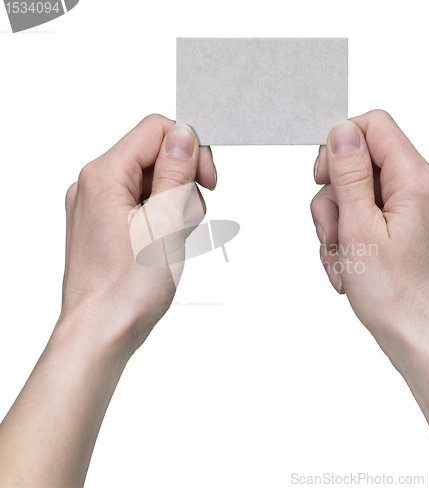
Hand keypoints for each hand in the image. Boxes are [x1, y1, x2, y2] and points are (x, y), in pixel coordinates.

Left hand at [61, 114, 216, 353]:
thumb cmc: (127, 290)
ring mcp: (98, 206)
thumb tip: (183, 136)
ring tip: (174, 239)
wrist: (102, 331)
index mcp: (103, 176)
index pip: (155, 130)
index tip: (207, 180)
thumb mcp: (164, 224)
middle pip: (155, 157)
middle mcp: (94, 186)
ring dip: (175, 204)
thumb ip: (174, 173)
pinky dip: (162, 218)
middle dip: (183, 183)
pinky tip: (164, 244)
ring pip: (152, 182)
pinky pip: (142, 204)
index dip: (190, 149)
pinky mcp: (106, 224)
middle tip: (188, 218)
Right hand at [310, 110, 428, 364]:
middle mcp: (428, 190)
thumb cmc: (397, 297)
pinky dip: (357, 237)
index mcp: (418, 181)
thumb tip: (342, 131)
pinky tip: (352, 266)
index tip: (323, 180)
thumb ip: (349, 173)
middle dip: (335, 200)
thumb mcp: (359, 229)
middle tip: (332, 235)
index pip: (373, 126)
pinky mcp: (418, 231)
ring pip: (365, 195)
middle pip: (364, 165)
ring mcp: (425, 212)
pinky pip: (377, 217)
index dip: (339, 147)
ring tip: (342, 260)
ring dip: (342, 225)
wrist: (424, 342)